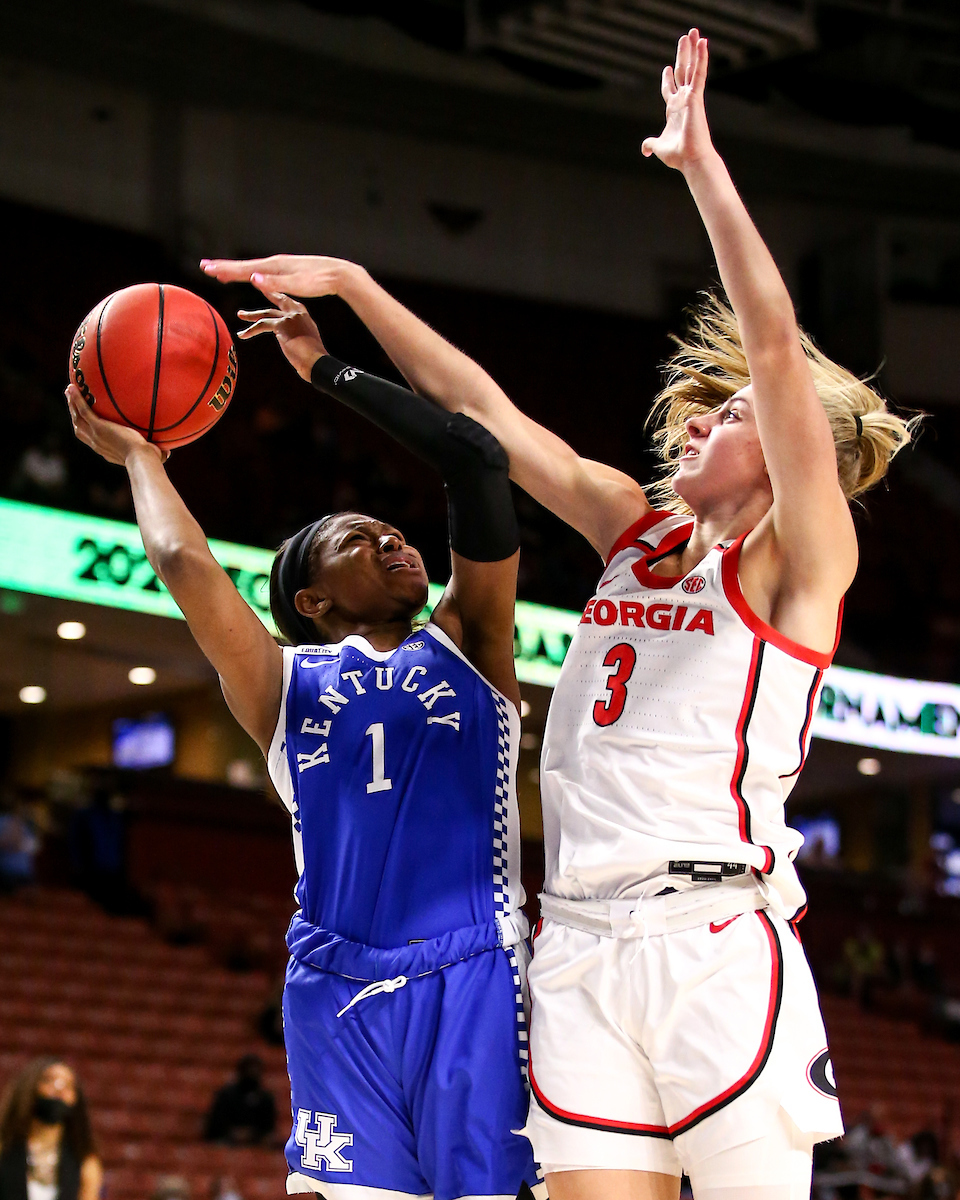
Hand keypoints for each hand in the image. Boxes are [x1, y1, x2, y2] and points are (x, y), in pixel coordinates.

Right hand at [65, 384, 167, 465]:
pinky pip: (84, 410)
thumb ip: (157, 452)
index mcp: (105, 449)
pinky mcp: (98, 427)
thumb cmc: (150, 461)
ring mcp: (95, 435)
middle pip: (79, 426)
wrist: (142, 459)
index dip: (86, 428)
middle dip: (74, 412)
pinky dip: (77, 399)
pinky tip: (73, 387)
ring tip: (70, 390)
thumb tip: (168, 454)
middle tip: (72, 399)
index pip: (91, 438)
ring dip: (72, 403)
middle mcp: (97, 443)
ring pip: (78, 416)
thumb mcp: (150, 455)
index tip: (85, 419)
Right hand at [200, 253, 360, 297]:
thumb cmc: (319, 281)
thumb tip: (253, 279)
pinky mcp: (287, 271)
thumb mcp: (297, 285)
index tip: (208, 269)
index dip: (225, 270)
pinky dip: (251, 273)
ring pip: (253, 268)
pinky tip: (251, 276)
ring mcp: (281, 266)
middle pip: (244, 266)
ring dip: (235, 270)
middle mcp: (275, 263)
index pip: (244, 269)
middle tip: (204, 266)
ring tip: (221, 271)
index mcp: (274, 267)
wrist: (338, 274)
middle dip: (224, 267)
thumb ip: (275, 283)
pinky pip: (263, 272)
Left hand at [237, 291, 326, 380]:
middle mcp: (298, 313)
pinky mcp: (281, 325)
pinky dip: (250, 330)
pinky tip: (242, 335)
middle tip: (259, 286)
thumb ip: (298, 333)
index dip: (280, 297)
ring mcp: (290, 317)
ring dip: (251, 315)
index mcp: (305, 316)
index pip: (290, 303)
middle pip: (279, 300)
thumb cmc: (313, 358)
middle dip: (268, 292)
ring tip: (240, 314)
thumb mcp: (307, 340)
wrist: (317, 362)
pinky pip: (262, 325)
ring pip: (266, 313)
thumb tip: (288, 337)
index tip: (274, 293)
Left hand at [641, 29, 713, 172]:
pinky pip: (699, 73)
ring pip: (691, 67)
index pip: (670, 89)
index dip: (667, 79)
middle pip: (682, 72)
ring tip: (693, 32)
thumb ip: (651, 144)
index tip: (667, 68)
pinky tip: (703, 42)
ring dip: (692, 49)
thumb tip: (644, 149)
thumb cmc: (678, 155)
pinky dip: (701, 58)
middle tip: (684, 38)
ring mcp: (690, 97)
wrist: (691, 159)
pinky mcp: (696, 97)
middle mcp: (683, 100)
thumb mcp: (659, 147)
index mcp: (674, 110)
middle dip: (682, 55)